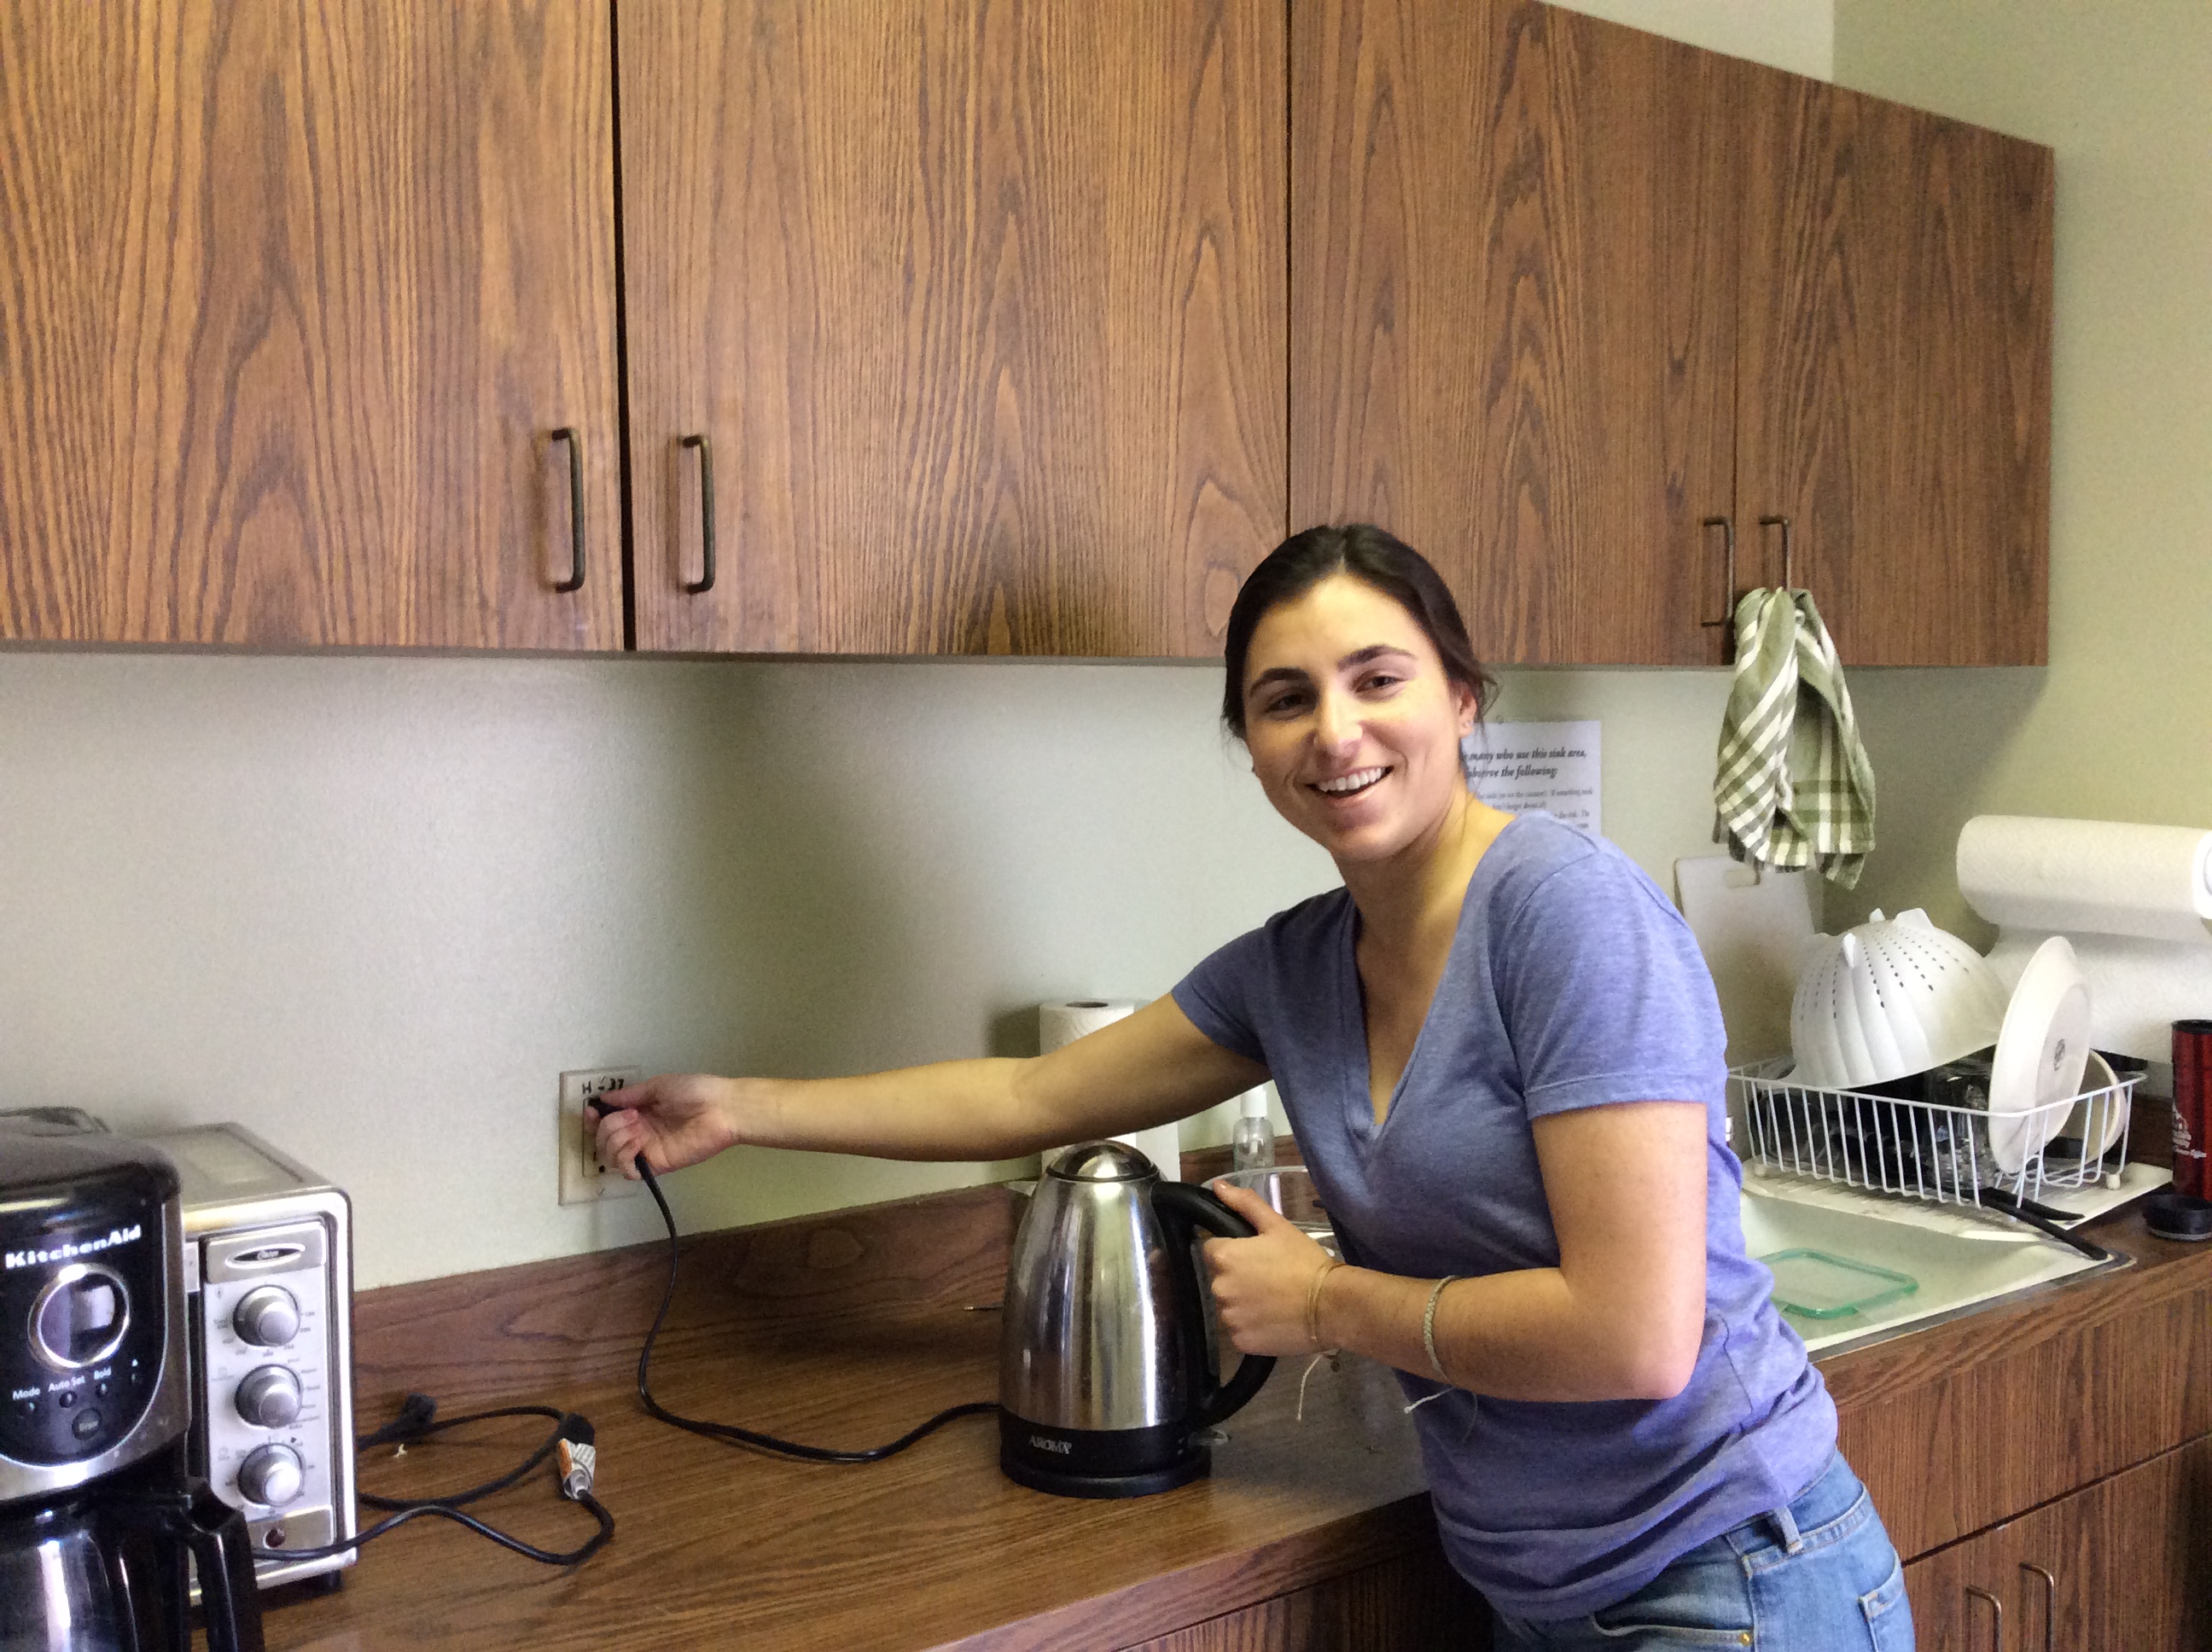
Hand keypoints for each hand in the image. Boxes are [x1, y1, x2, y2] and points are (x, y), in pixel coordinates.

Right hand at [593, 1074, 742, 1177]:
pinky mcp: (656, 1165)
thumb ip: (631, 1095)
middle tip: (631, 1114)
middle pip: (603, 1140)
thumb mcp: (658, 1086)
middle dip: (607, 1126)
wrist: (722, 1108)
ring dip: (615, 1139)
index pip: (605, 1122)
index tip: (592, 1110)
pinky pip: (628, 1171)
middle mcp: (639, 1133)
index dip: (593, 1119)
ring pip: (611, 1156)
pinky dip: (623, 1157)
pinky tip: (636, 1142)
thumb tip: (603, 1099)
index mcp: (638, 1113)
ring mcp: (646, 1150)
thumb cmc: (695, 1091)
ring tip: (636, 1125)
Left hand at [1202, 1179, 1337, 1356]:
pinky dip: (1251, 1326)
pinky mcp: (1240, 1342)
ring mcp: (1229, 1318)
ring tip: (1272, 1300)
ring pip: (1229, 1306)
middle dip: (1238, 1277)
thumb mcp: (1277, 1226)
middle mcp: (1219, 1288)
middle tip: (1268, 1278)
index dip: (1234, 1251)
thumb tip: (1217, 1186)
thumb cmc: (1304, 1262)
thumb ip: (1244, 1204)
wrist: (1330, 1306)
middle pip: (1220, 1279)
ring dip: (1244, 1303)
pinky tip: (1272, 1319)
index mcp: (1224, 1257)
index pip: (1212, 1249)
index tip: (1255, 1257)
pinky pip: (1239, 1330)